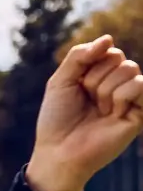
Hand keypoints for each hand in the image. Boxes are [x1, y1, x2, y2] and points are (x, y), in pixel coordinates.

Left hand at [28, 36, 142, 190]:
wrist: (58, 152)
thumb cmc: (56, 119)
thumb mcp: (60, 81)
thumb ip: (79, 55)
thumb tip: (108, 38)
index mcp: (100, 76)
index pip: (108, 50)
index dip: (88, 65)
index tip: (76, 87)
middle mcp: (118, 85)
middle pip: (118, 58)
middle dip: (94, 78)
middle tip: (86, 102)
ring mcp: (130, 99)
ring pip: (129, 69)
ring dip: (105, 89)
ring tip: (98, 111)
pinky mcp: (139, 113)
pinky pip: (141, 85)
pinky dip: (122, 95)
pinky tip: (113, 113)